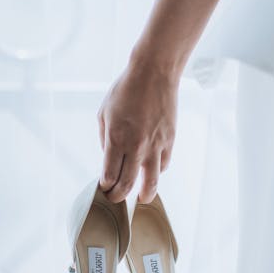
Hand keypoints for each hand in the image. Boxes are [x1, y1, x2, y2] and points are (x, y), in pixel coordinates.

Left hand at [97, 57, 178, 203]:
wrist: (154, 74)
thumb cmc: (126, 90)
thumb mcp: (104, 113)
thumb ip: (105, 139)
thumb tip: (109, 157)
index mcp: (116, 139)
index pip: (109, 176)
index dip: (105, 187)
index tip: (104, 187)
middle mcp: (136, 146)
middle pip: (127, 184)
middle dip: (119, 196)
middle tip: (116, 198)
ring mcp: (155, 145)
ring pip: (151, 182)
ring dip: (144, 194)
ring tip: (141, 197)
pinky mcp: (169, 140)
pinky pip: (163, 164)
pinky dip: (156, 171)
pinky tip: (151, 171)